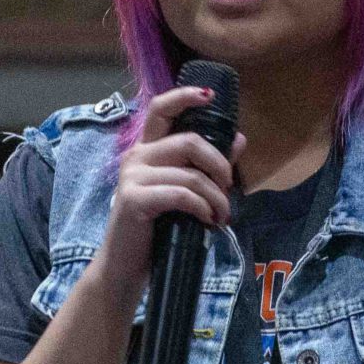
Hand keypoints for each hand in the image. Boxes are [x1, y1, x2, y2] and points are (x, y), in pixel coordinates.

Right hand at [89, 86, 242, 290]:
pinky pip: (181, 195)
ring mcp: (132, 177)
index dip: (184, 97)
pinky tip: (206, 222)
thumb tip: (239, 140)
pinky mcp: (133, 199)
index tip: (210, 96)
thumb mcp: (184, 194)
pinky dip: (202, 208)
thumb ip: (207, 166)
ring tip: (220, 217)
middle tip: (228, 190)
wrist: (125, 267)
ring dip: (216, 198)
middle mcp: (136, 156)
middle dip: (219, 165)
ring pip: (191, 174)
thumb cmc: (155, 230)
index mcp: (147, 150)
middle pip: (189, 141)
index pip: (160, 109)